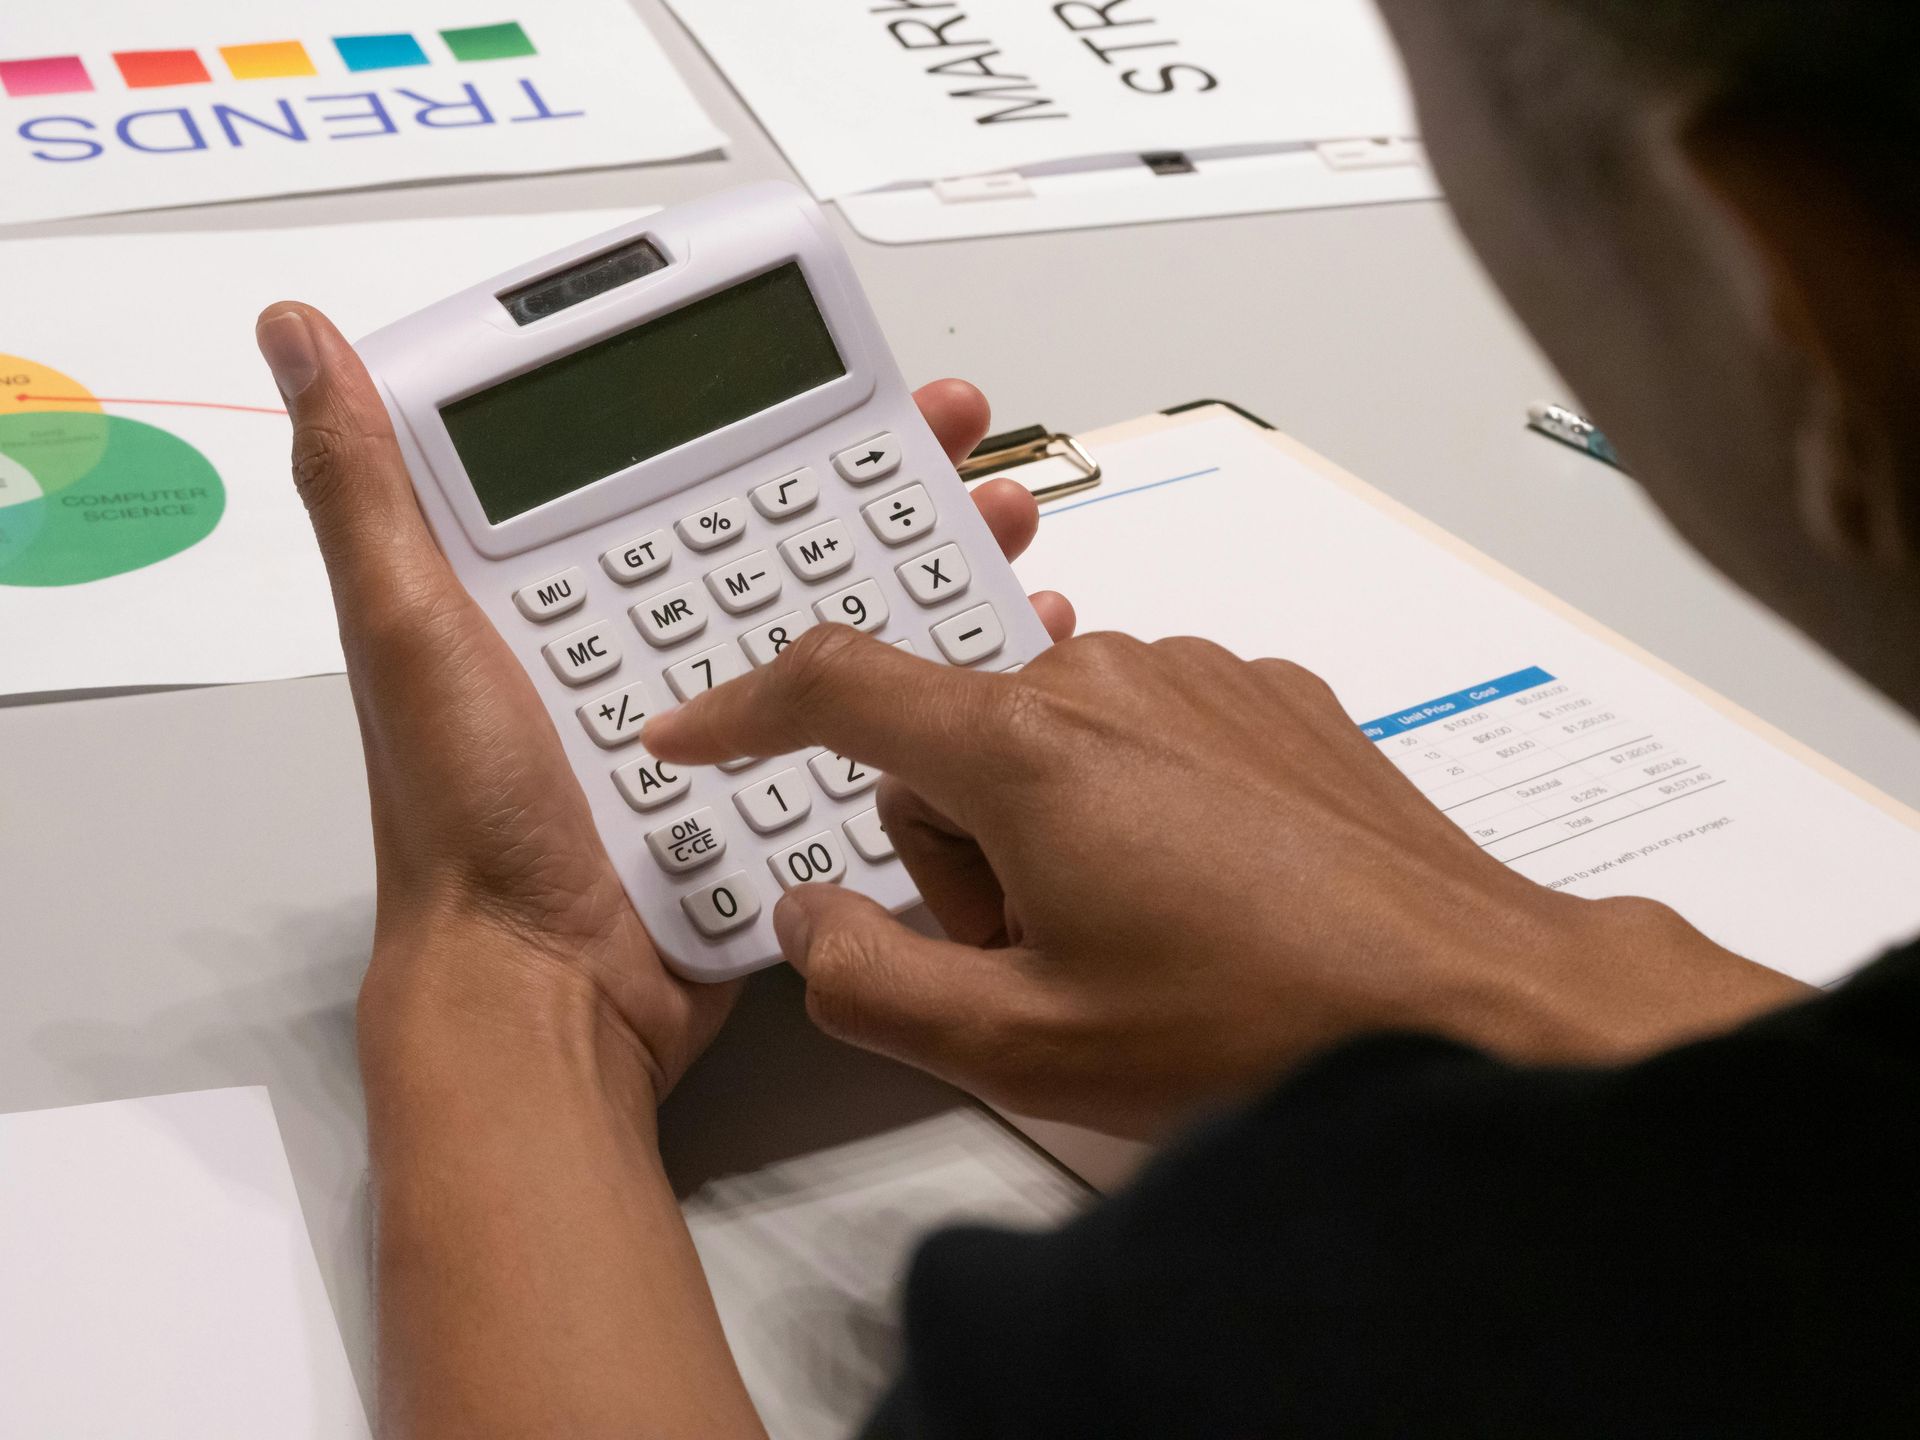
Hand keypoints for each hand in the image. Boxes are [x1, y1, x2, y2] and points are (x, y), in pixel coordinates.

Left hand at [255, 302, 1072, 1101]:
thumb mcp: (407, 635)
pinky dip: (928, 679)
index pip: (672, 458)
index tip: (835, 362)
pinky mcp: (768, 788)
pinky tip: (993, 648)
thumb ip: (366, 492)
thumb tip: (298, 337)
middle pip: (777, 524)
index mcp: (557, 588)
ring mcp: (714, 718)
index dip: (754, 401)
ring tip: (999, 521)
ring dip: (922, 559)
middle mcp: (641, 641)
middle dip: (876, 467)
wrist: (546, 999)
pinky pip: (861, 718)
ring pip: (837, 613)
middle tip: (953, 432)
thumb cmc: (466, 827)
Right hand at [643, 631, 1811, 1136]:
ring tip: (1136, 938)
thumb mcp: (1022, 1042)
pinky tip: (1204, 896)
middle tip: (1037, 956)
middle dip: (961, 845)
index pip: (837, 684)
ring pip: (1049, 739)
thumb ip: (867, 977)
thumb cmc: (1263, 1021)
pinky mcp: (1266, 694)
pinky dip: (1136, 805)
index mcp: (1028, 746)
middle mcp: (1108, 677)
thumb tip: (811, 917)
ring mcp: (1199, 677)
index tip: (694, 735)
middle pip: (952, 741)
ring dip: (1052, 831)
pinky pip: (1143, 731)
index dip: (742, 709)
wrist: (1472, 997)